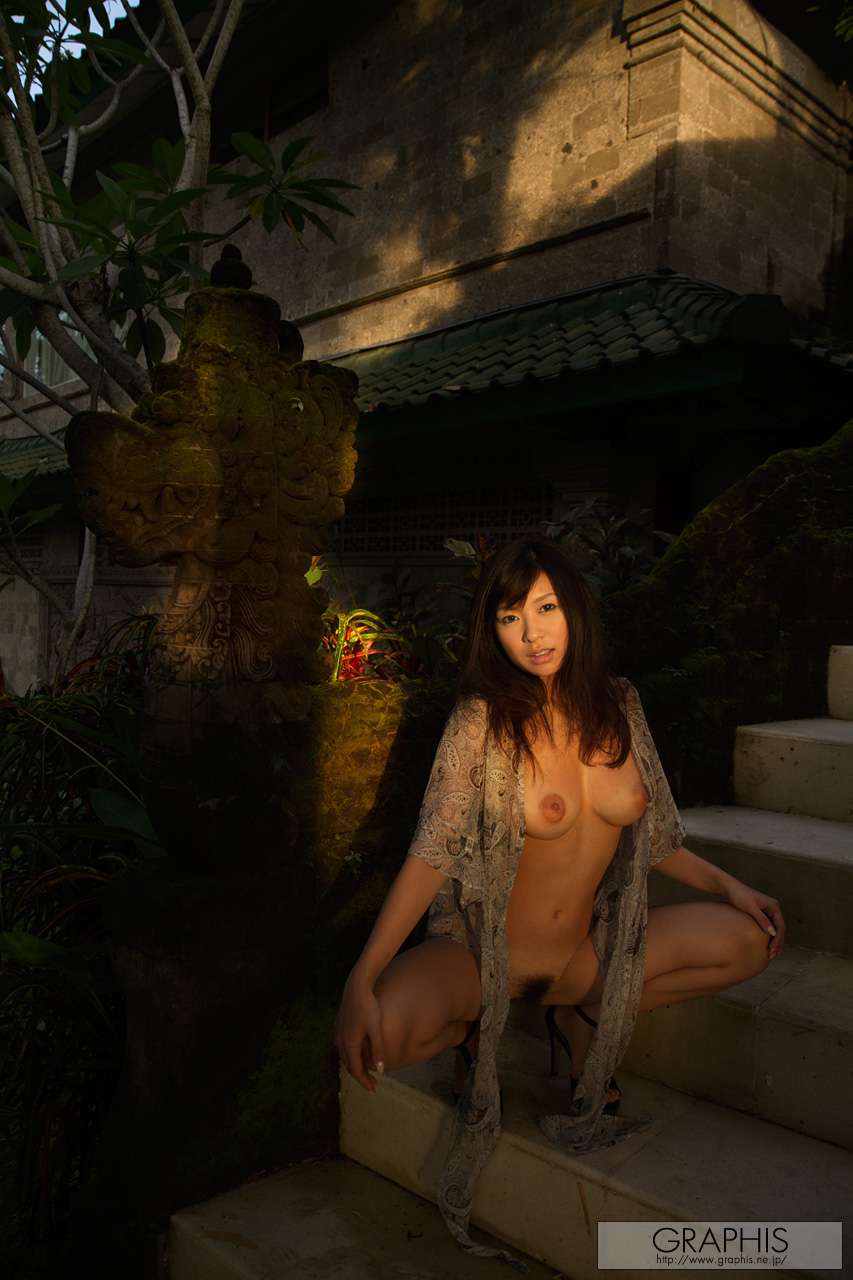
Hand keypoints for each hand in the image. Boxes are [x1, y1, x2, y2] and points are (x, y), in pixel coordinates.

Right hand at [334, 970, 386, 1093]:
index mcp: (350, 1044)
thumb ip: (378, 1050)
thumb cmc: (369, 1007)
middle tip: (371, 1084)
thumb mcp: (376, 1029)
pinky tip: (356, 1052)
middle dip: (360, 1076)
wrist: (357, 987)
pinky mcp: (339, 1025)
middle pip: (349, 1065)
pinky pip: (342, 1045)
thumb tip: (381, 1070)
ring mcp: (338, 1032)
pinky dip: (350, 1054)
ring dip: (354, 1065)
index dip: (364, 1081)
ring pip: (344, 1056)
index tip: (373, 1089)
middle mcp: (341, 1041)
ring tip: (365, 1070)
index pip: (356, 1070)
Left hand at [723, 881, 784, 958]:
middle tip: (772, 955)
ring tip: (770, 953)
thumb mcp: (750, 908)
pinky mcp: (762, 913)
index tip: (772, 950)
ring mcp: (768, 911)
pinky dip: (768, 937)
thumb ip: (762, 919)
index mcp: (774, 906)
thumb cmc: (739, 896)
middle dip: (777, 943)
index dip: (778, 940)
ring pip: (775, 929)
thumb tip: (773, 933)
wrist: (730, 888)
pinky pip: (769, 927)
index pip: (781, 926)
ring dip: (774, 941)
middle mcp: (774, 908)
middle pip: (780, 929)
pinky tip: (765, 945)